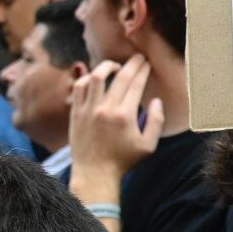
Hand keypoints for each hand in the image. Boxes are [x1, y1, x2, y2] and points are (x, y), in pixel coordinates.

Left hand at [69, 56, 163, 188]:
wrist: (94, 173)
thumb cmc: (123, 161)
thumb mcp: (148, 146)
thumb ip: (156, 122)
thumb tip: (157, 101)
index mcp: (125, 116)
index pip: (135, 85)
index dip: (142, 71)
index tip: (146, 64)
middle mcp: (105, 109)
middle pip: (120, 77)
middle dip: (131, 64)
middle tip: (137, 58)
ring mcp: (88, 109)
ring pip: (96, 77)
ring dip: (107, 66)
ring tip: (115, 66)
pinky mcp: (76, 113)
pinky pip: (80, 87)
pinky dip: (88, 78)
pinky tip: (96, 78)